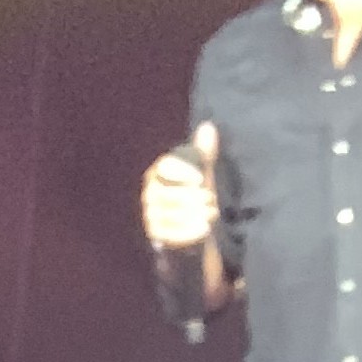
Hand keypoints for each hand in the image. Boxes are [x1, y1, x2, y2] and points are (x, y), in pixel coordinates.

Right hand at [141, 122, 217, 252]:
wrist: (188, 228)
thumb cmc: (193, 195)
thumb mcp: (200, 173)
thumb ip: (203, 152)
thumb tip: (208, 126)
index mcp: (156, 174)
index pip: (165, 169)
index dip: (182, 173)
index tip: (200, 180)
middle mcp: (148, 195)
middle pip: (169, 195)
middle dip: (194, 198)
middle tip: (212, 199)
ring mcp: (150, 215)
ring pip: (172, 214)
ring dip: (196, 214)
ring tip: (213, 213)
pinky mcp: (155, 235)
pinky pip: (172, 234)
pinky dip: (190, 232)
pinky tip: (205, 229)